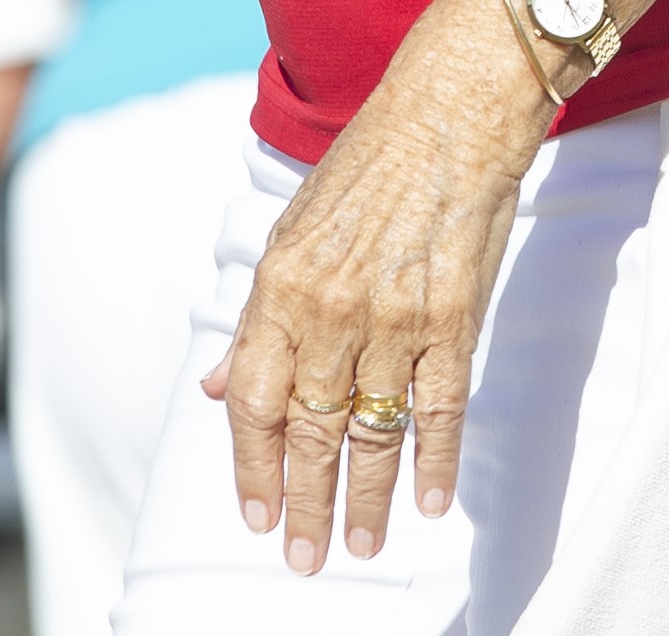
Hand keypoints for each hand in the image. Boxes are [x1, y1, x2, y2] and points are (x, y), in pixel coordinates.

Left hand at [205, 0, 554, 576]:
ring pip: (372, 432)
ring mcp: (395, 316)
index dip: (252, 465)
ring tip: (359, 544)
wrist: (450, 111)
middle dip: (303, 503)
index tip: (256, 512)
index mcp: (282, 283)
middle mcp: (332, 307)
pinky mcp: (453, 317)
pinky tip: (432, 501)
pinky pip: (440, 410)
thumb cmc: (370, 163)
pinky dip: (437, 462)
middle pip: (310, 431)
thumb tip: (215, 387)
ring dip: (364, 497)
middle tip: (304, 557)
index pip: (254, 399)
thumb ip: (256, 317)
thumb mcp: (291, 229)